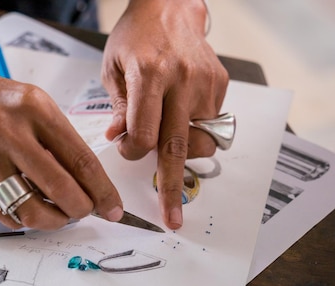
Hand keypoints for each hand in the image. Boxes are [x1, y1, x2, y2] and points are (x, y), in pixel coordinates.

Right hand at [0, 55, 123, 229]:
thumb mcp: (27, 100)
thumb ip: (56, 137)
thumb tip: (87, 181)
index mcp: (33, 108)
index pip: (81, 160)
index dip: (103, 190)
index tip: (114, 208)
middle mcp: (8, 133)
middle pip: (62, 190)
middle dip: (83, 210)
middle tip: (87, 212)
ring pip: (33, 212)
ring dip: (56, 221)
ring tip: (60, 214)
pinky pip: (6, 216)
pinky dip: (25, 219)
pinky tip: (30, 209)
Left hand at [101, 0, 228, 228]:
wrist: (170, 6)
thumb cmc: (137, 36)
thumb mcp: (114, 68)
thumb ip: (120, 109)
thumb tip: (121, 141)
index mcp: (149, 74)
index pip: (144, 134)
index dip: (133, 152)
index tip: (129, 153)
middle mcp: (182, 80)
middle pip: (178, 147)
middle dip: (172, 187)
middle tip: (171, 216)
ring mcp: (205, 84)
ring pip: (200, 140)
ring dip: (186, 152)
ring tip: (172, 139)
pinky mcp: (220, 85)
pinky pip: (211, 124)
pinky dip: (195, 129)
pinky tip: (181, 111)